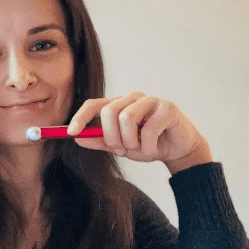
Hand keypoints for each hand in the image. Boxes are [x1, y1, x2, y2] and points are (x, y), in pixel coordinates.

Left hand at [68, 91, 212, 173]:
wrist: (178, 150)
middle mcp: (133, 98)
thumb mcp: (121, 147)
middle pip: (109, 112)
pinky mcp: (168, 107)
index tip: (71, 133)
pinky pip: (149, 129)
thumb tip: (77, 138)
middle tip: (121, 149)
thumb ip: (100, 141)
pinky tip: (154, 149)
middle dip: (111, 137)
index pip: (93, 104)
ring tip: (140, 149)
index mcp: (119, 105)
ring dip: (131, 142)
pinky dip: (148, 146)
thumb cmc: (149, 145)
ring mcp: (151, 100)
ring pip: (127, 119)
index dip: (80, 117)